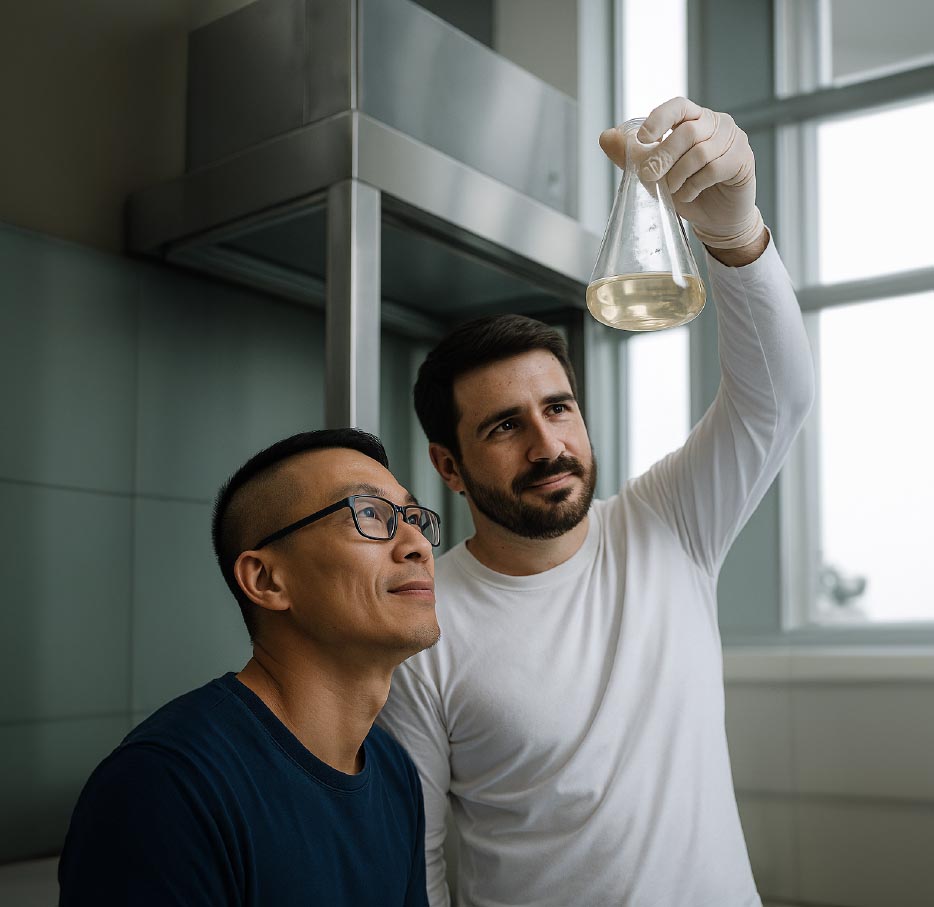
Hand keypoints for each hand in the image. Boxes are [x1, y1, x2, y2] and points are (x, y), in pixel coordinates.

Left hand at [599, 97, 764, 250]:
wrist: (716, 219)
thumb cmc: (687, 190)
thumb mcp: (655, 175)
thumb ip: (632, 157)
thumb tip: (605, 137)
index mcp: (693, 119)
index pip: (678, 107)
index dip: (660, 119)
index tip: (643, 138)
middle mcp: (715, 124)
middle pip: (687, 131)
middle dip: (663, 156)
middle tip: (648, 176)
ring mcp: (732, 139)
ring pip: (700, 151)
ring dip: (679, 175)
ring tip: (671, 189)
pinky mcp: (742, 160)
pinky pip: (715, 168)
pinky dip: (695, 185)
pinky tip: (689, 195)